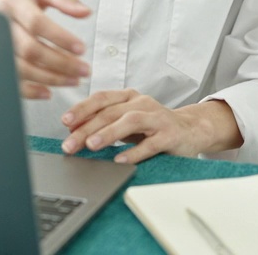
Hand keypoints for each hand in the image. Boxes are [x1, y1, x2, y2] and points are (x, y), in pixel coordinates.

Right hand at [0, 0, 90, 99]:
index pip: (37, 23)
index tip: (81, 49)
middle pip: (30, 49)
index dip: (60, 38)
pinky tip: (47, 91)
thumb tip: (86, 12)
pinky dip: (29, 91)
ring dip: (49, 78)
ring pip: (21, 68)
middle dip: (61, 63)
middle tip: (84, 70)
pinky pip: (8, 80)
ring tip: (72, 80)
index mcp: (12, 1)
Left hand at [59, 90, 242, 164]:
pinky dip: (134, 152)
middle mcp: (142, 103)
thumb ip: (104, 122)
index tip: (65, 122)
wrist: (192, 129)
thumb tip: (73, 130)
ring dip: (109, 133)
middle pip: (110, 112)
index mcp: (128, 96)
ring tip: (92, 145)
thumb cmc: (153, 125)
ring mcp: (157, 117)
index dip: (81, 109)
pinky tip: (120, 160)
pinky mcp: (170, 134)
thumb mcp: (127, 120)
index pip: (101, 98)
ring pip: (130, 121)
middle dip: (87, 128)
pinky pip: (150, 143)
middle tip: (70, 144)